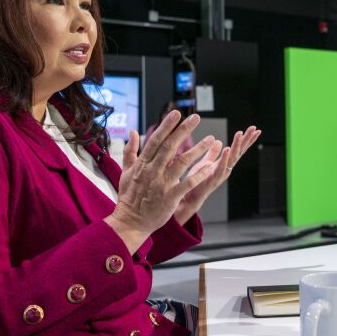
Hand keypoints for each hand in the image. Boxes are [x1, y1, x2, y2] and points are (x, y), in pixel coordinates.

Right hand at [104, 111, 220, 253]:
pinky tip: (210, 166)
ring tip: (211, 139)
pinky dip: (199, 175)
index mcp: (143, 164)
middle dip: (183, 130)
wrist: (131, 222)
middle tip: (195, 117)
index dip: (166, 126)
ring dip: (197, 150)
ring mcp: (162, 184)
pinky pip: (188, 183)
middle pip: (170, 146)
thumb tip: (133, 131)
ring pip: (182, 162)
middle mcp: (153, 171)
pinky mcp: (171, 197)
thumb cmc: (129, 196)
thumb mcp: (125, 172)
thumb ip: (130, 151)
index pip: (156, 140)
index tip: (176, 113)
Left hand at [173, 126, 261, 224]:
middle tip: (254, 129)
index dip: (246, 140)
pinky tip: (227, 149)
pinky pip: (221, 168)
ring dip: (237, 146)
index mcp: (225, 163)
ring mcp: (221, 174)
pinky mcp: (213, 179)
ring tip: (240, 133)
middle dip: (247, 140)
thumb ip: (212, 153)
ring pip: (232, 158)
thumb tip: (219, 141)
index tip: (255, 129)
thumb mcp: (205, 163)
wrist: (188, 197)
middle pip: (239, 152)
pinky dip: (225, 158)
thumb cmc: (197, 181)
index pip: (238, 149)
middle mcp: (226, 168)